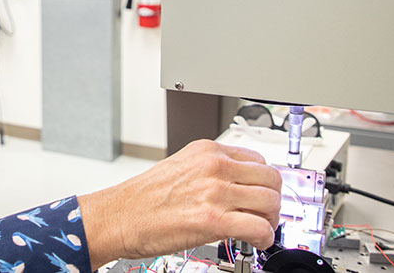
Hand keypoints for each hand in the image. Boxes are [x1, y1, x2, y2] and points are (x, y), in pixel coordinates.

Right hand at [77, 139, 281, 268]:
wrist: (119, 216)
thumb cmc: (142, 197)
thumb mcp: (180, 167)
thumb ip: (211, 170)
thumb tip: (236, 184)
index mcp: (207, 151)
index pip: (258, 160)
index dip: (264, 181)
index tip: (262, 193)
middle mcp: (214, 167)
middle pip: (271, 179)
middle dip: (274, 200)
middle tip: (266, 214)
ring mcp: (215, 192)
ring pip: (270, 202)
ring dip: (271, 220)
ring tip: (260, 228)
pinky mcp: (213, 220)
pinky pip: (259, 228)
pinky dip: (265, 238)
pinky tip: (255, 241)